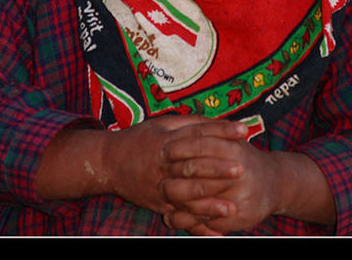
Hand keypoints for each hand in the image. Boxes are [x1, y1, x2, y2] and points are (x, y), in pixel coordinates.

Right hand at [103, 115, 247, 219]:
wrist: (107, 162)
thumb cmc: (138, 139)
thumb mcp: (161, 124)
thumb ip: (188, 123)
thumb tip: (216, 122)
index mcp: (167, 140)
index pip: (199, 133)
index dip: (222, 130)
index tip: (244, 130)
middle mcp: (164, 163)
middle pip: (194, 165)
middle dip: (218, 168)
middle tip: (242, 168)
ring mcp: (160, 186)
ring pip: (186, 195)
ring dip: (210, 203)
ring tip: (233, 206)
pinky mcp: (159, 204)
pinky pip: (180, 215)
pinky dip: (198, 224)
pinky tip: (216, 230)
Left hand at [160, 128, 336, 234]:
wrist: (275, 183)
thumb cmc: (244, 158)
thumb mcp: (231, 139)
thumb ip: (208, 132)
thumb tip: (173, 130)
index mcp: (234, 149)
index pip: (200, 144)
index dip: (179, 147)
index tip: (162, 150)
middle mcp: (238, 172)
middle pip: (197, 173)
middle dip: (175, 176)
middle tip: (158, 178)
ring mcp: (239, 196)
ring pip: (200, 201)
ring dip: (178, 202)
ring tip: (162, 201)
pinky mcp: (240, 217)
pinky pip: (208, 221)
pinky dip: (188, 221)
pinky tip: (173, 217)